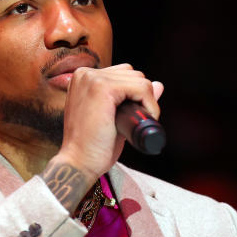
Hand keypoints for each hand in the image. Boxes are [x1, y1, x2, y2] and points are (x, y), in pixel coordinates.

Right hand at [41, 64, 163, 211]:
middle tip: (135, 122)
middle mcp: (86, 73)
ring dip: (147, 101)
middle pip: (133, 74)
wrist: (78, 163)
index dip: (134, 95)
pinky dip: (150, 105)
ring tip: (136, 123)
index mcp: (84, 78)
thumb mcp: (115, 118)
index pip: (123, 74)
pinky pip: (141, 88)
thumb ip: (133, 99)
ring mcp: (93, 79)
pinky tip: (144, 119)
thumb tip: (158, 84)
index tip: (131, 117)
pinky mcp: (103, 88)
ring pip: (140, 80)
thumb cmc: (93, 146)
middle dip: (141, 97)